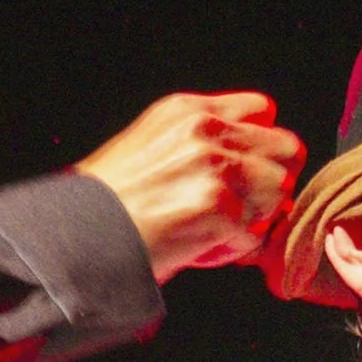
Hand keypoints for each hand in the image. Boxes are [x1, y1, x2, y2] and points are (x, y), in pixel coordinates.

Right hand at [74, 92, 306, 279]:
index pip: (263, 110)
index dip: (261, 146)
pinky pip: (255, 236)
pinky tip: (199, 249)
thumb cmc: (106, 201)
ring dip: (255, 219)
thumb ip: (200, 143)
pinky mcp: (219, 207)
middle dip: (271, 182)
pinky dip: (232, 251)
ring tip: (215, 232)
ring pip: (279, 194)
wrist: (75, 233)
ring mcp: (215, 166)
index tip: (245, 171)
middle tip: (241, 209)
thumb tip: (251, 165)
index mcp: (188, 110)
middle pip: (286, 149)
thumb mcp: (149, 145)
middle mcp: (205, 129)